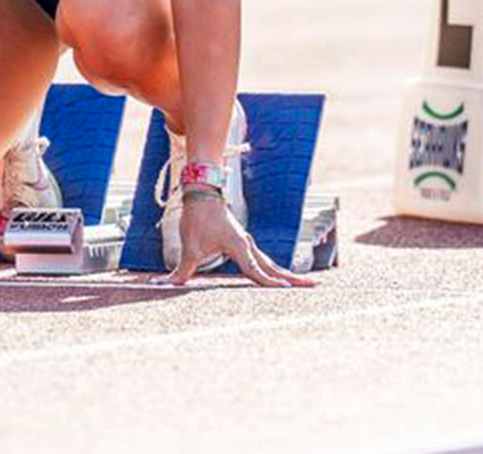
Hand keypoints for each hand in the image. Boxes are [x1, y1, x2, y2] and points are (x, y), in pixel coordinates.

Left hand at [164, 193, 314, 287]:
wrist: (202, 194)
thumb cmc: (197, 219)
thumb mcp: (189, 246)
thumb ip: (182, 270)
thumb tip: (168, 285)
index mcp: (238, 246)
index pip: (255, 269)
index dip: (268, 281)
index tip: (284, 290)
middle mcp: (248, 245)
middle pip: (273, 266)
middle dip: (292, 278)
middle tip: (314, 286)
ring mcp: (248, 244)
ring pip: (271, 263)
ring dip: (287, 274)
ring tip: (305, 284)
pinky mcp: (244, 243)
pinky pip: (263, 260)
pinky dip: (274, 270)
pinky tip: (280, 277)